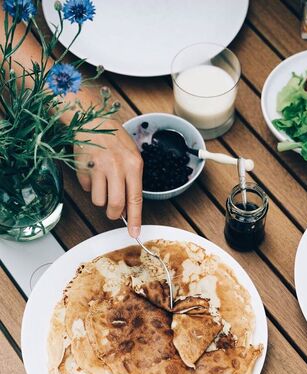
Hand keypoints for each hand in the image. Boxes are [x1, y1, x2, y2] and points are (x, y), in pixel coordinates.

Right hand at [74, 119, 142, 237]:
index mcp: (134, 165)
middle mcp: (117, 167)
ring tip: (101, 181)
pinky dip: (89, 185)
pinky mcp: (83, 169)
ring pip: (99, 201)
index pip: (135, 199)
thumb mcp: (131, 155)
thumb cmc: (114, 139)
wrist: (92, 120)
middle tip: (112, 212)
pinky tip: (92, 171)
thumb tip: (129, 207)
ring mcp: (99, 168)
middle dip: (114, 214)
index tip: (135, 234)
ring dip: (100, 197)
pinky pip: (87, 189)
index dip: (135, 219)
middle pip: (115, 205)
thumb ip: (132, 180)